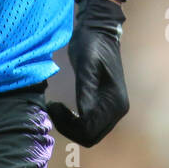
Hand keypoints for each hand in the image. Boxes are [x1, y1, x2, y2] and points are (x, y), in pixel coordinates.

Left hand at [46, 0, 128, 146]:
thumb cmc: (92, 43)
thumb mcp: (86, 63)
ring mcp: (111, 109)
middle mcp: (117, 110)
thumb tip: (84, 114)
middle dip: (68, 128)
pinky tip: (61, 107)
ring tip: (54, 108)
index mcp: (115, 102)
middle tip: (51, 108)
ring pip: (89, 133)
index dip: (69, 124)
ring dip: (69, 126)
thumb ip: (86, 89)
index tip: (53, 106)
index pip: (90, 129)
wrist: (99, 31)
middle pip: (90, 136)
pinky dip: (73, 121)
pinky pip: (88, 124)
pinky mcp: (103, 105)